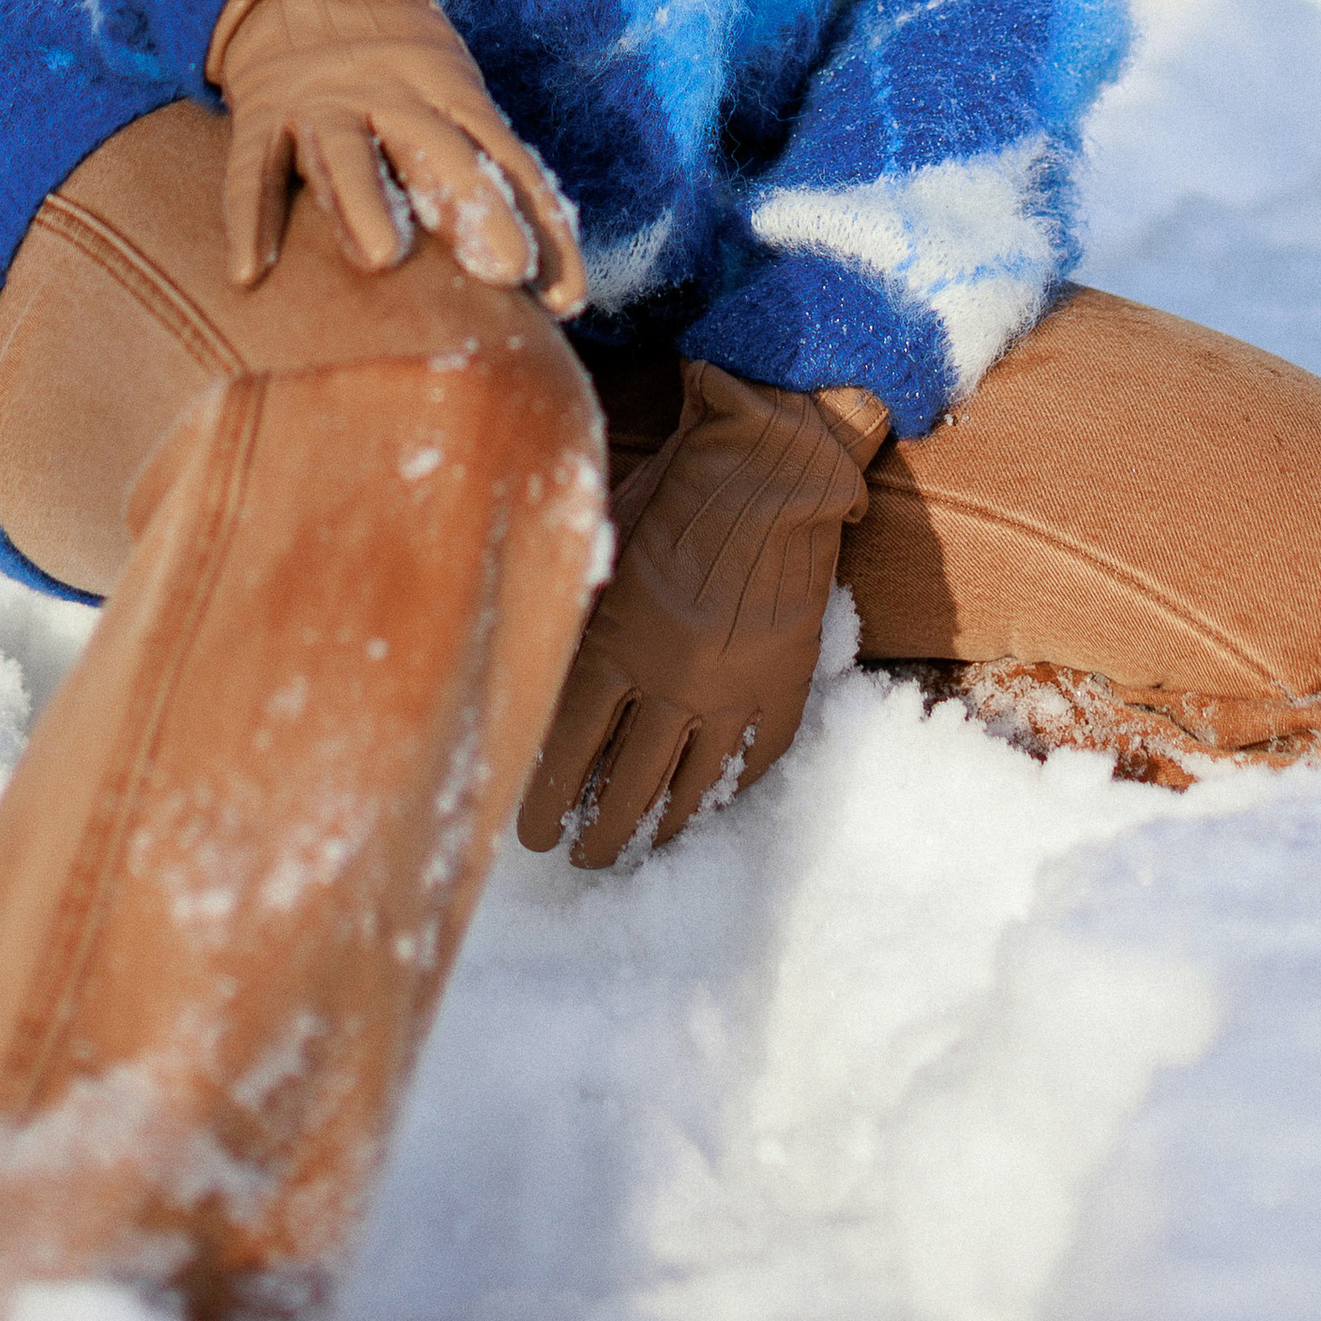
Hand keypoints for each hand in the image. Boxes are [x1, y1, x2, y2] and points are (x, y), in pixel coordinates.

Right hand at [206, 0, 586, 313]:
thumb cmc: (397, 70)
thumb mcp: (451, 97)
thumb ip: (488, 175)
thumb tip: (552, 283)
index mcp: (449, 91)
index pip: (503, 158)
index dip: (538, 221)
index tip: (567, 294)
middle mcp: (389, 95)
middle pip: (436, 148)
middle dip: (472, 205)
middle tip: (506, 268)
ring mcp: (321, 104)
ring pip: (344, 152)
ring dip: (363, 201)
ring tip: (381, 257)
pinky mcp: (262, 116)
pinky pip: (253, 169)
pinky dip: (250, 216)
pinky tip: (250, 271)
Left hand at [519, 359, 887, 866]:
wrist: (770, 463)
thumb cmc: (676, 489)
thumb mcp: (603, 543)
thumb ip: (578, 607)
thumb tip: (542, 652)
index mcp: (617, 647)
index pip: (570, 750)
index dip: (550, 800)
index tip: (536, 831)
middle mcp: (672, 681)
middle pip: (628, 785)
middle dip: (600, 833)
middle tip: (583, 857)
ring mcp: (734, 687)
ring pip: (694, 784)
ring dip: (663, 825)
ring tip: (644, 845)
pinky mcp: (784, 679)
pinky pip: (759, 754)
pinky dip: (736, 783)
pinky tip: (717, 798)